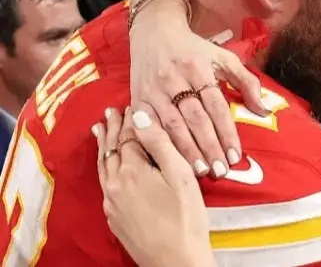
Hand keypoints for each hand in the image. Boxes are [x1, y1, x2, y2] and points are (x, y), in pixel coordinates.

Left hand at [94, 108, 215, 266]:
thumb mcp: (180, 175)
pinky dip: (105, 166)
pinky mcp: (114, 218)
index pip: (129, 136)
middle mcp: (115, 184)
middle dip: (113, 128)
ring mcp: (111, 203)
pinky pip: (105, 183)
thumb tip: (139, 115)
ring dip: (104, 146)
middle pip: (112, 149)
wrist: (176, 261)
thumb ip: (160, 144)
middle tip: (110, 111)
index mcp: (132, 170)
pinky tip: (108, 166)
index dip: (130, 119)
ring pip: (104, 167)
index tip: (129, 104)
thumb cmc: (186, 218)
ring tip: (99, 130)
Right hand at [129, 0, 267, 178]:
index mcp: (198, 67)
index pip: (216, 105)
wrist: (153, 32)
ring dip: (187, 151)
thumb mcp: (223, 58)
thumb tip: (264, 110)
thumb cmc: (194, 49)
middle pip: (194, 119)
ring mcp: (153, 90)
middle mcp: (174, 79)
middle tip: (221, 171)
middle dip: (209, 147)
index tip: (236, 155)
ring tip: (201, 171)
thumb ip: (246, 82)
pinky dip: (160, 144)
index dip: (226, 132)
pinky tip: (170, 161)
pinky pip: (148, 126)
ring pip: (171, 126)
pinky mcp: (137, 98)